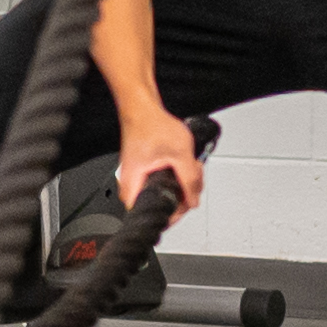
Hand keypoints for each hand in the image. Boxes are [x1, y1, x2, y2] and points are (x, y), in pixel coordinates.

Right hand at [114, 111, 204, 227]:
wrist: (142, 110)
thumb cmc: (151, 126)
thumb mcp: (180, 155)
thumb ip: (190, 181)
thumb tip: (194, 201)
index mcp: (134, 187)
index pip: (153, 216)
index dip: (174, 214)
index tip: (187, 204)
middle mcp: (132, 187)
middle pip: (162, 207)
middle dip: (183, 196)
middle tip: (193, 181)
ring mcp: (137, 181)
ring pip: (165, 195)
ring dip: (183, 185)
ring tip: (191, 169)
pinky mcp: (144, 174)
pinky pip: (163, 185)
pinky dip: (177, 178)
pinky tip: (183, 165)